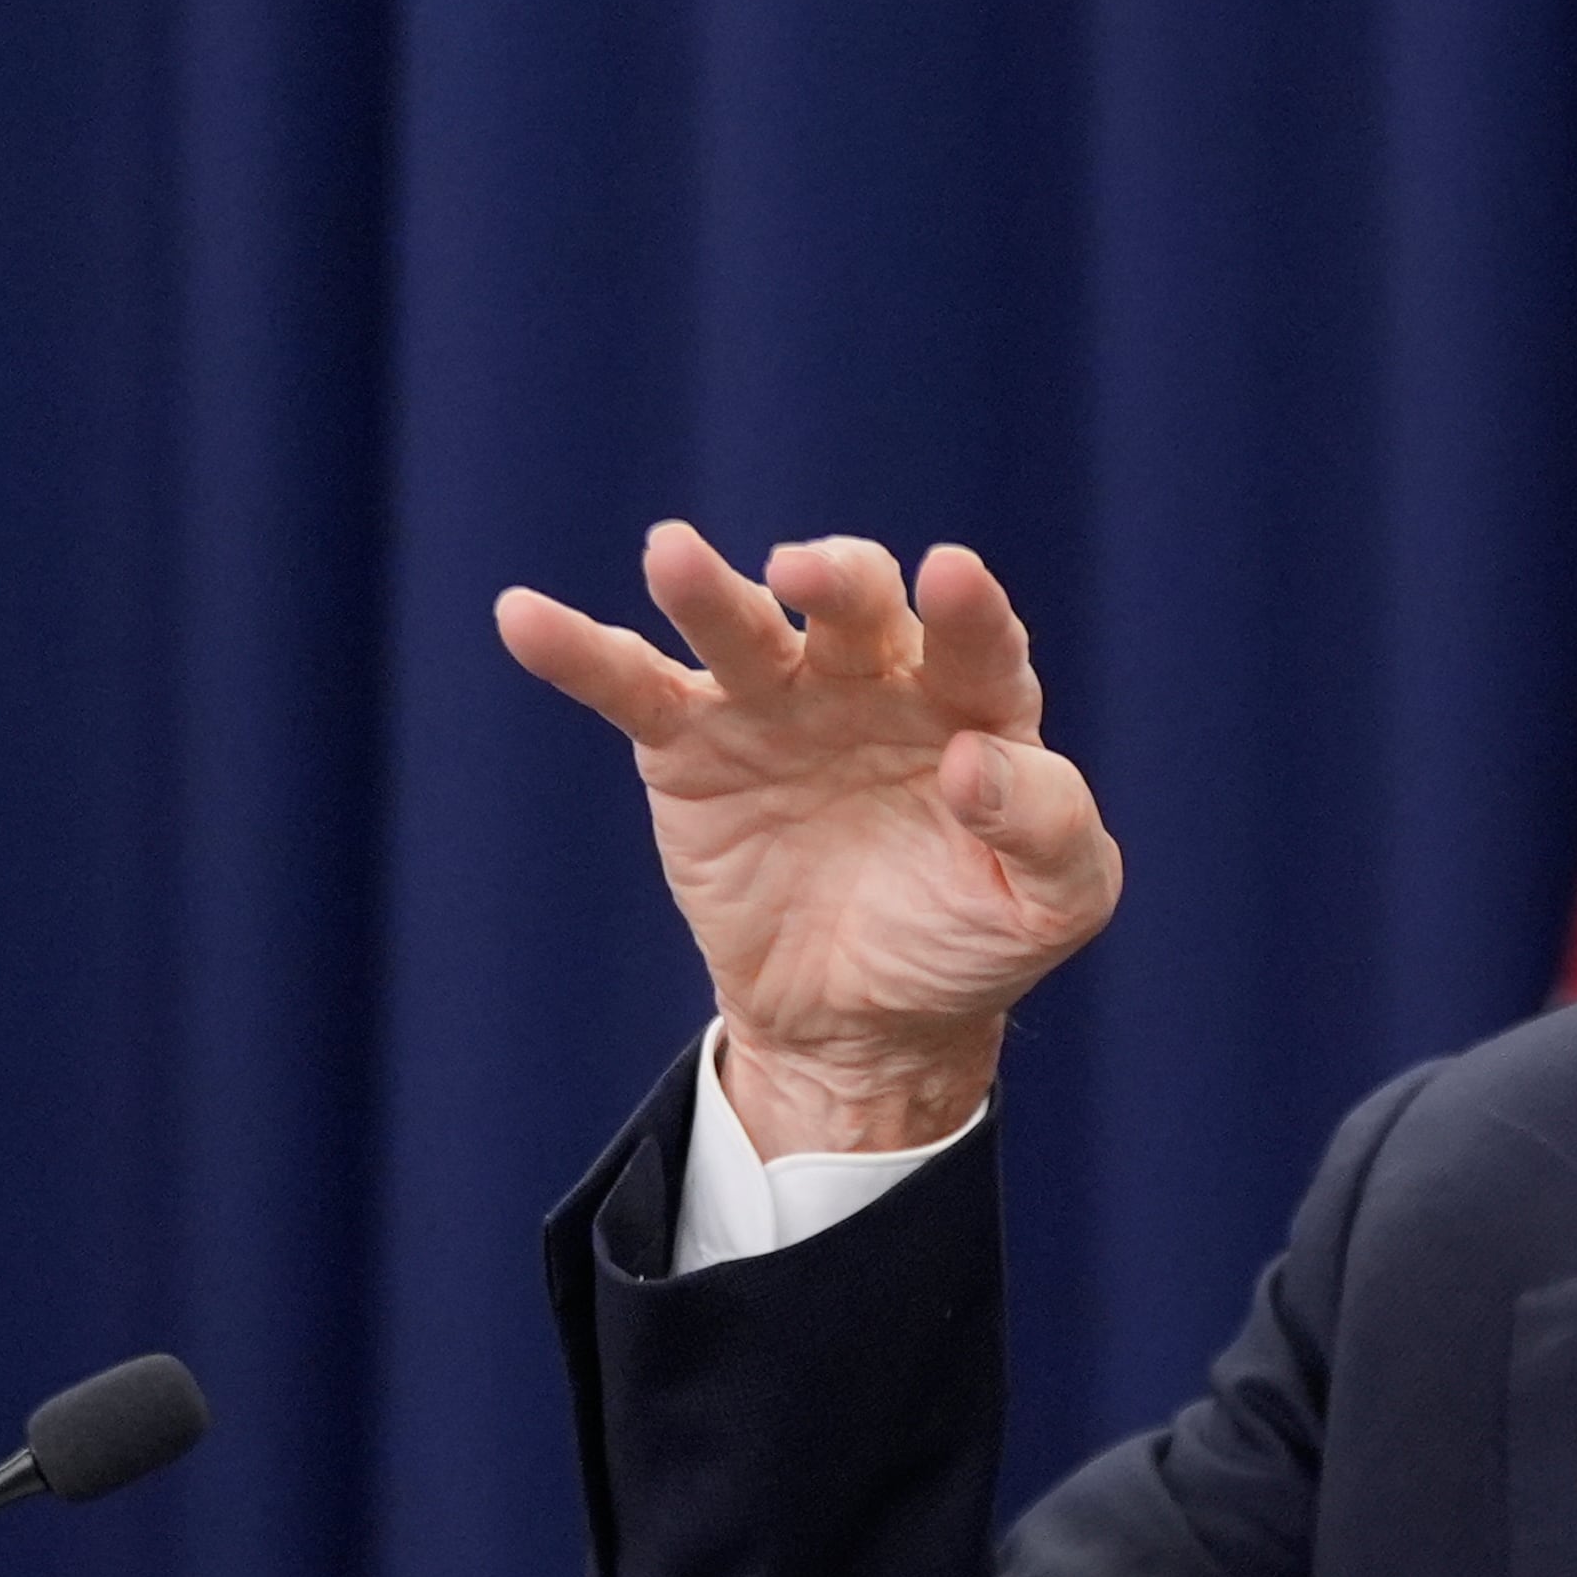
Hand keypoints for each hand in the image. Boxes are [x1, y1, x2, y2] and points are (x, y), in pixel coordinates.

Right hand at [494, 524, 1123, 1154]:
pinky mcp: (692, 749)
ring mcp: (779, 706)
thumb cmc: (973, 940)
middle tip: (809, 574)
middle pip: (857, 609)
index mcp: (976, 703)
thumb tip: (979, 765)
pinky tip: (524, 617)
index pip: (978, 640)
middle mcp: (876, 681)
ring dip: (708, 590)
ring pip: (742, 629)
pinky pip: (633, 688)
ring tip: (672, 554)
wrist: (868, 1021)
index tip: (952, 576)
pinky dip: (577, 651)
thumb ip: (1050, 830)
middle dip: (838, 581)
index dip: (968, 608)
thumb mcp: (1053, 906)